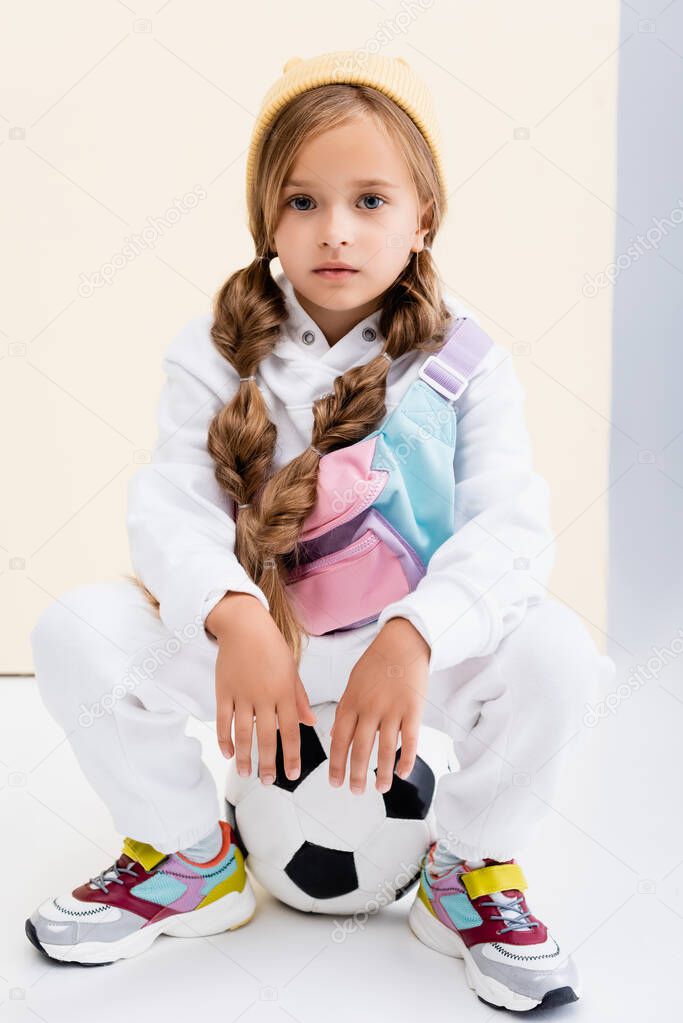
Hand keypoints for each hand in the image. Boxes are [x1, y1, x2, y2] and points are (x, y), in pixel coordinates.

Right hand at [209, 592, 316, 783]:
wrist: (245, 625)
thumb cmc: (272, 647)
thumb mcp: (292, 671)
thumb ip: (300, 699)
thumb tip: (311, 724)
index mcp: (285, 692)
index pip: (290, 731)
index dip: (291, 756)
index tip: (292, 775)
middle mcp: (265, 696)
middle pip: (266, 737)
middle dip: (268, 763)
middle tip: (269, 782)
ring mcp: (242, 694)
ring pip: (243, 733)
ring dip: (245, 757)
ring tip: (245, 774)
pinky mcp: (224, 691)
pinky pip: (223, 721)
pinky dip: (225, 738)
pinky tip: (229, 752)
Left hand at [328, 617, 430, 794]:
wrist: (402, 643)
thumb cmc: (376, 664)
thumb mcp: (353, 684)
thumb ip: (345, 711)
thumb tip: (335, 738)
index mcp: (351, 702)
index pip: (339, 740)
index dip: (336, 764)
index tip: (334, 782)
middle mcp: (369, 708)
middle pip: (360, 748)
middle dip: (355, 774)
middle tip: (354, 791)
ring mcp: (392, 710)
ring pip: (385, 749)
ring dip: (381, 773)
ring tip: (379, 788)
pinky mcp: (413, 710)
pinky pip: (410, 741)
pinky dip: (406, 759)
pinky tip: (402, 773)